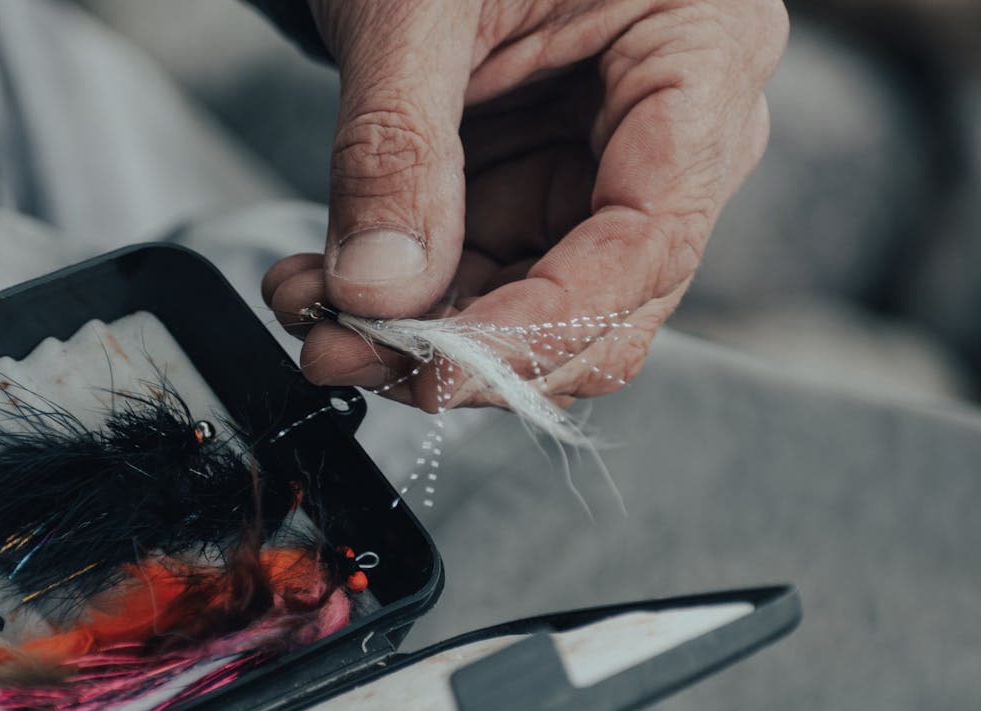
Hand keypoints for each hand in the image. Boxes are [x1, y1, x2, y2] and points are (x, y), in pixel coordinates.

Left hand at [263, 0, 787, 408]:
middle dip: (470, 348)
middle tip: (344, 353)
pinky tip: (328, 289)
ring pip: (535, 308)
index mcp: (703, 49)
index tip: (439, 368)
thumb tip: (377, 293)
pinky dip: (407, 299)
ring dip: (421, 334)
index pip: (651, 237)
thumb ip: (396, 148)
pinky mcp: (542, 185)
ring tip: (314, 317)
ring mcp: (606, 166)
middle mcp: (677, 128)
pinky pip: (488, 277)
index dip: (545, 325)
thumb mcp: (413, 3)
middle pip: (602, 300)